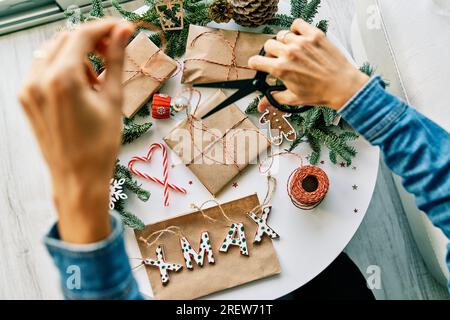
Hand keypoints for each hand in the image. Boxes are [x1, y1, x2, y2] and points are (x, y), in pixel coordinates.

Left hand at [18, 19, 134, 242]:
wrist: (78, 178)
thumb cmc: (99, 146)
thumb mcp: (113, 100)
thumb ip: (116, 60)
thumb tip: (123, 33)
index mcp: (62, 79)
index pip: (82, 35)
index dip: (105, 28)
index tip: (122, 29)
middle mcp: (38, 80)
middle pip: (66, 39)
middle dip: (91, 40)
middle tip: (113, 50)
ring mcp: (29, 90)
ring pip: (54, 53)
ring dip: (78, 56)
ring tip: (97, 81)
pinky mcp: (27, 99)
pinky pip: (44, 70)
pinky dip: (64, 69)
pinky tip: (81, 88)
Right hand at [248, 19, 368, 111]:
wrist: (342, 86)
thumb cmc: (319, 93)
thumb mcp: (293, 98)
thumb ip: (273, 98)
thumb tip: (261, 105)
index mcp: (281, 69)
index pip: (255, 61)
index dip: (255, 64)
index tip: (259, 65)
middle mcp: (289, 53)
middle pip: (268, 45)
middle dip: (270, 53)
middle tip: (279, 59)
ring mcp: (302, 42)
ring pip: (281, 35)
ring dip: (283, 42)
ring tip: (292, 50)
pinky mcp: (314, 35)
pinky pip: (297, 24)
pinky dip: (296, 29)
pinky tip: (299, 38)